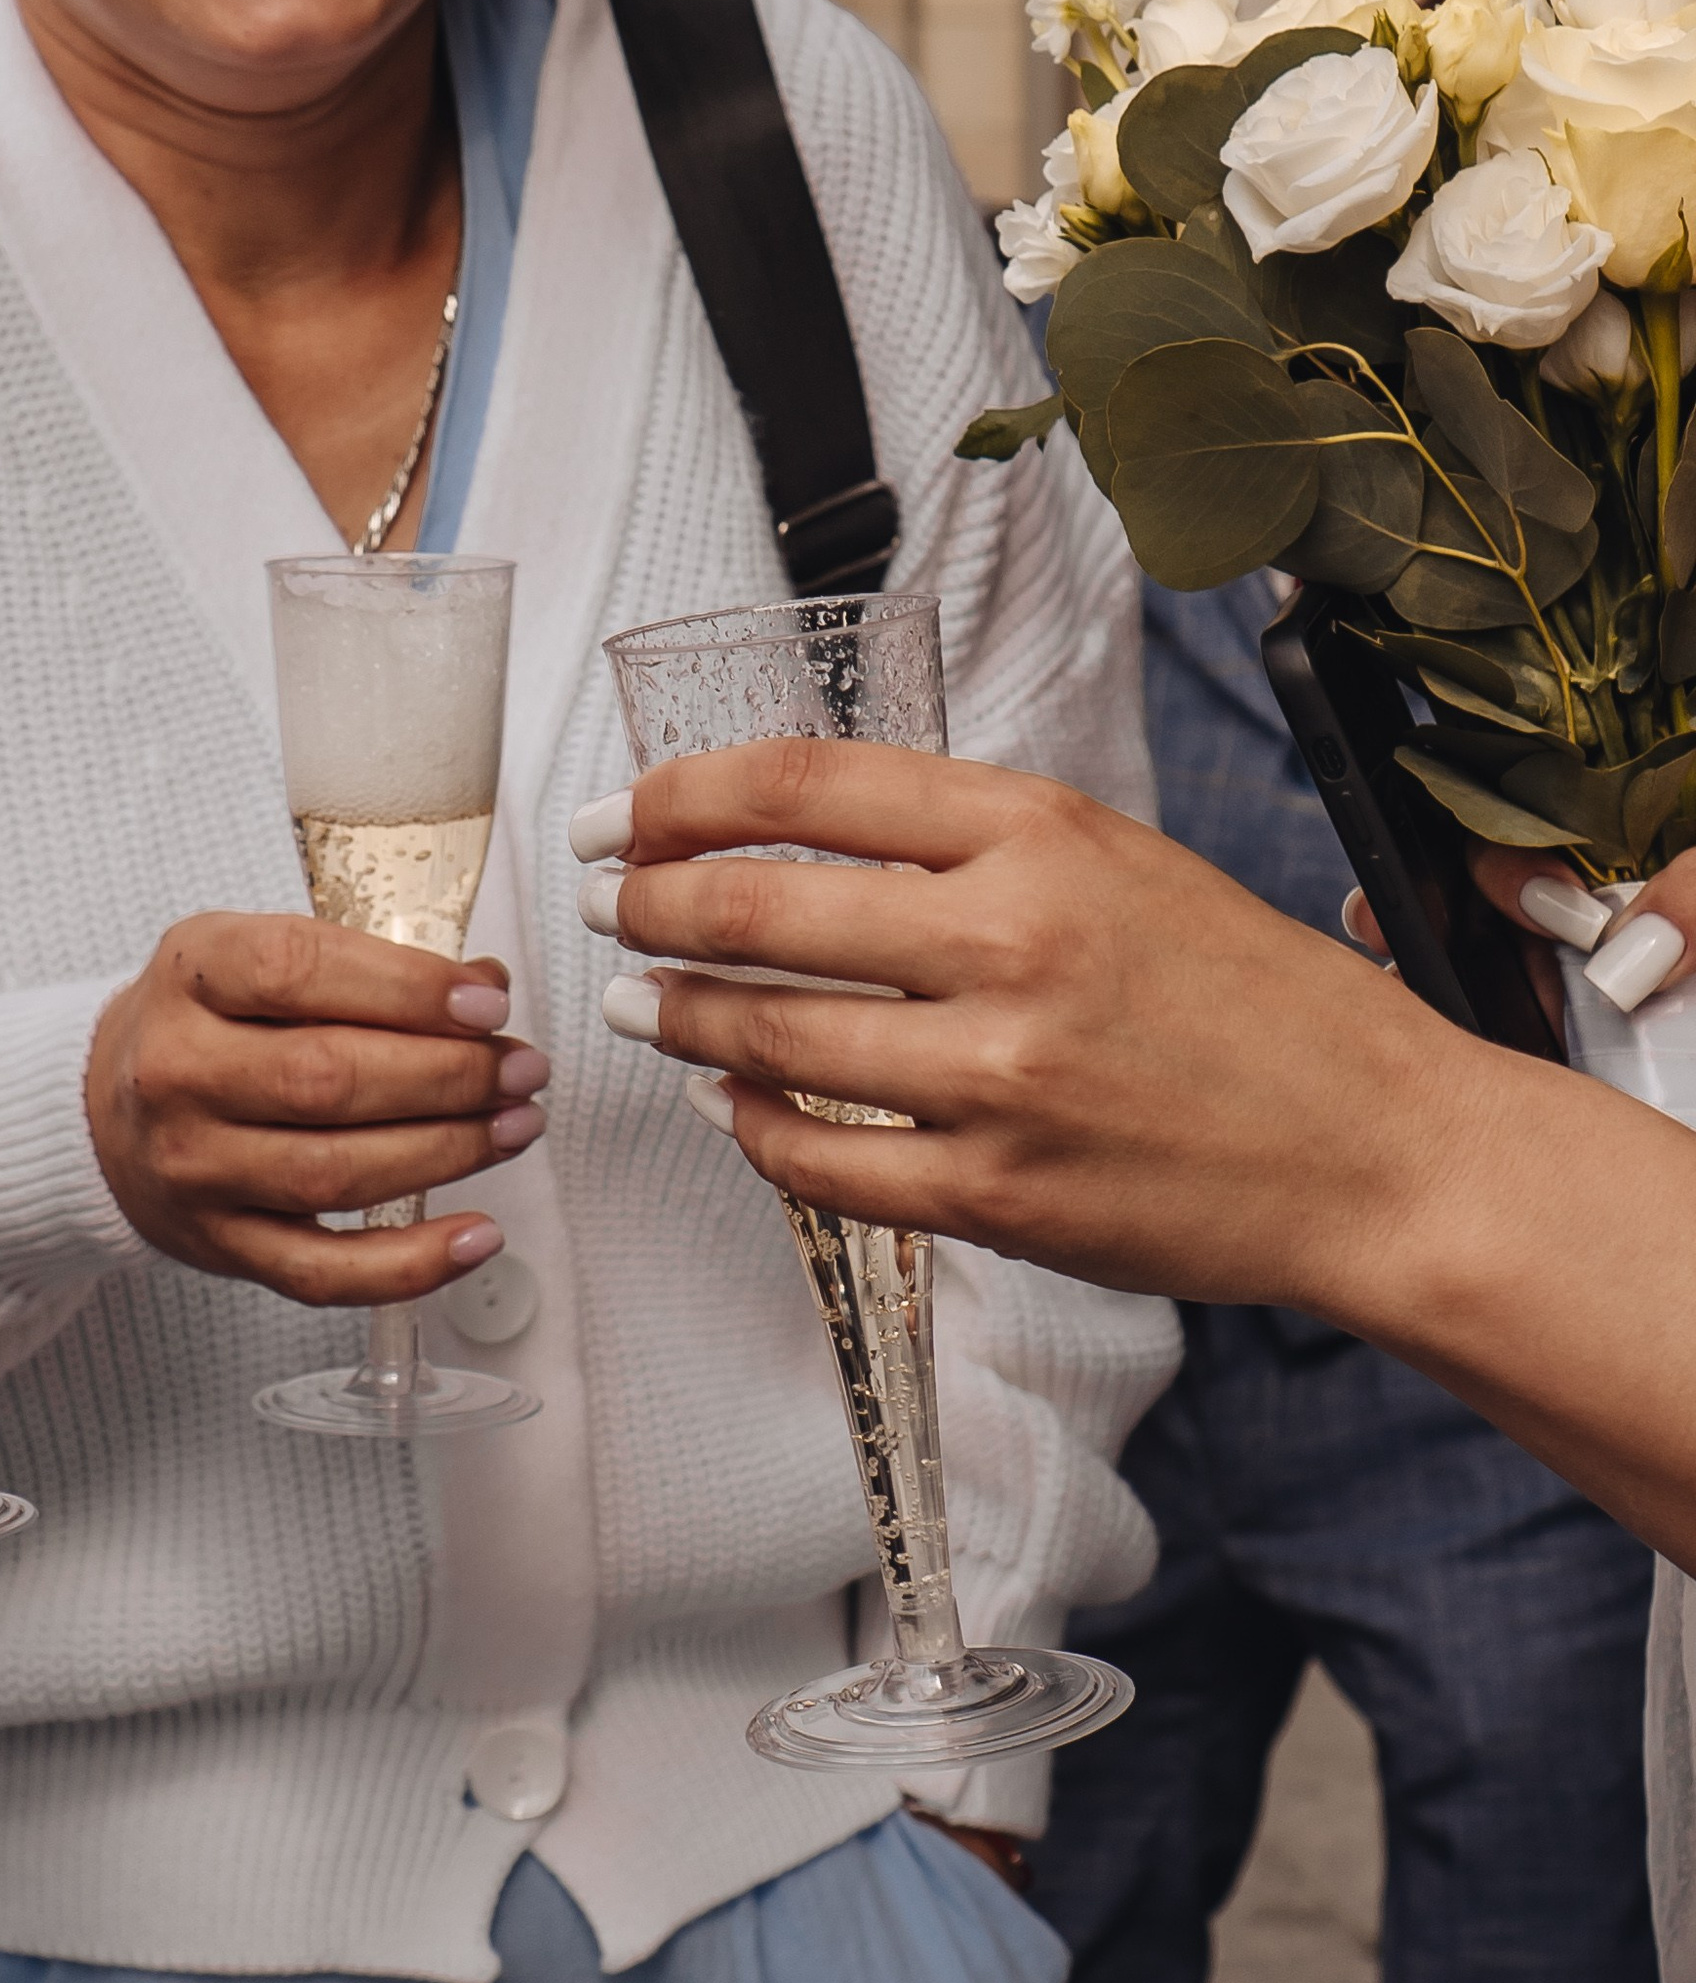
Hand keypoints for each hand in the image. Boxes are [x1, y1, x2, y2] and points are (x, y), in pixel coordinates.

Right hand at [84, 911, 547, 1301]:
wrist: (103, 1113)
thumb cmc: (206, 1025)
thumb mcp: (251, 957)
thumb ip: (361, 966)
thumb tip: (483, 989)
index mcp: (190, 976)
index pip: (298, 970)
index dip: (407, 988)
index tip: (489, 1001)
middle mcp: (179, 1074)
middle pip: (326, 1079)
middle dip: (448, 1075)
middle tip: (521, 1068)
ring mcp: (195, 1169)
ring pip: (335, 1173)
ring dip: (448, 1152)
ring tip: (515, 1125)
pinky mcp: (221, 1246)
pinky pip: (324, 1272)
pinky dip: (412, 1264)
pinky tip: (478, 1236)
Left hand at [578, 744, 1695, 1575]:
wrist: (1378, 1151)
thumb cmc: (1254, 1002)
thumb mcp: (1122, 862)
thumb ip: (974, 842)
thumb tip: (801, 831)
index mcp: (1041, 833)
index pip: (803, 787)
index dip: (679, 796)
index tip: (621, 814)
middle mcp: (1011, 942)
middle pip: (755, 908)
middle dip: (647, 908)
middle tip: (605, 908)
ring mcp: (999, 1079)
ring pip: (768, 1038)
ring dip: (680, 1017)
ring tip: (643, 1005)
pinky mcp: (997, 1195)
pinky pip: (820, 1160)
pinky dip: (751, 1126)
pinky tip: (729, 1103)